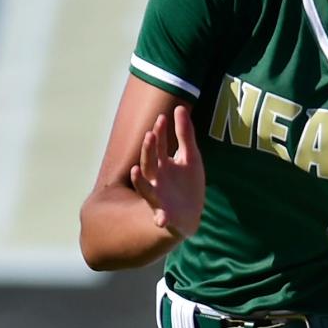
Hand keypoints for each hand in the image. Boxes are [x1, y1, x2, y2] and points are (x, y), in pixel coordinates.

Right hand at [130, 106, 204, 239]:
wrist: (192, 213)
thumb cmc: (188, 183)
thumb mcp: (190, 157)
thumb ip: (185, 134)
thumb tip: (179, 107)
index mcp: (162, 164)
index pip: (158, 146)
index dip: (160, 133)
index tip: (162, 119)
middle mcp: (155, 179)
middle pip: (149, 162)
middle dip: (148, 150)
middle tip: (149, 135)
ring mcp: (158, 197)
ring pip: (145, 188)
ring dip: (139, 180)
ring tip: (135, 170)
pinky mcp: (165, 214)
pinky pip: (159, 217)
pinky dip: (159, 218)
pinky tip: (161, 220)